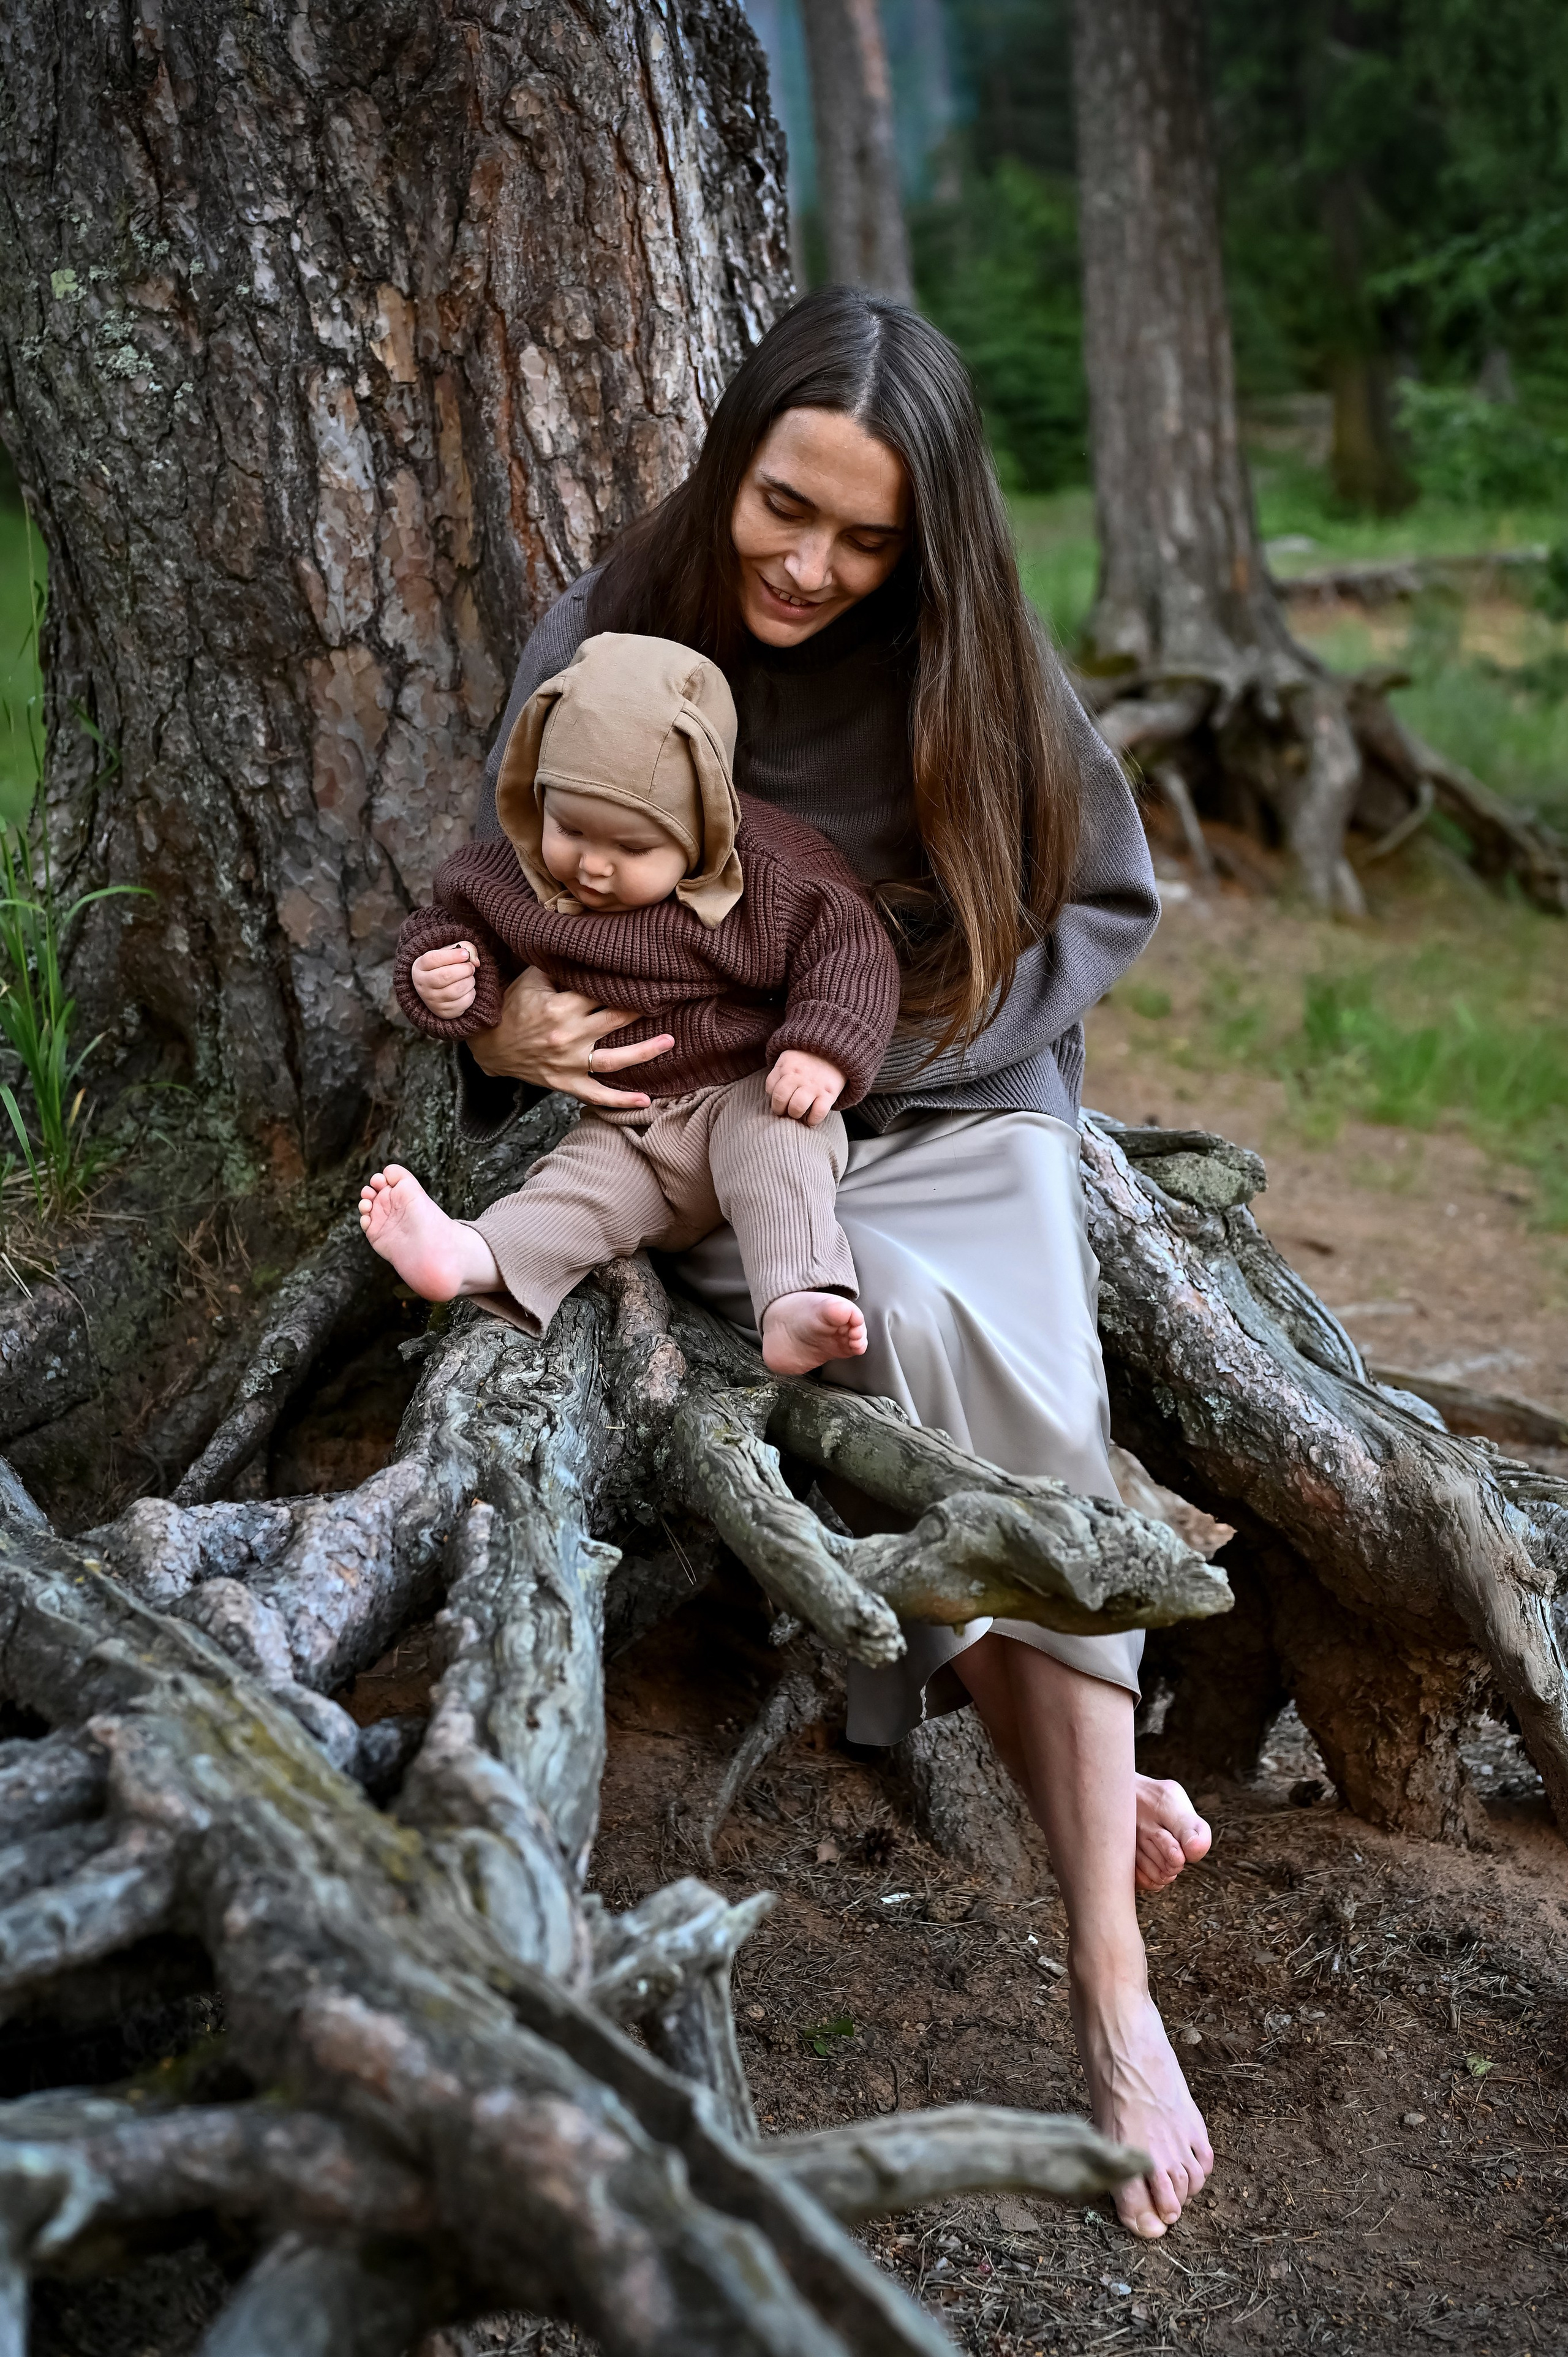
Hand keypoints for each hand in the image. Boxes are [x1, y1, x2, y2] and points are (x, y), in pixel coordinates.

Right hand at [411, 941, 478, 1017]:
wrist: (437, 989)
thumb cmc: (445, 966)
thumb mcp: (450, 953)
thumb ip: (464, 948)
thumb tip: (475, 962)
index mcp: (420, 966)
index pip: (433, 959)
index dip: (452, 955)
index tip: (465, 954)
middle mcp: (423, 985)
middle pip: (446, 976)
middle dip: (464, 969)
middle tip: (471, 967)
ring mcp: (432, 1000)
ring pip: (457, 990)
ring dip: (469, 981)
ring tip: (469, 977)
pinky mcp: (443, 1012)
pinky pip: (464, 1002)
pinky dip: (471, 993)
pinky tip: (467, 989)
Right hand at [467, 966, 674, 1108]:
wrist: (489, 1045)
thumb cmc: (512, 1007)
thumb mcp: (531, 978)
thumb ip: (560, 964)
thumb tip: (586, 943)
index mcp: (560, 1007)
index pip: (600, 991)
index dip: (624, 982)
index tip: (646, 973)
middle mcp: (568, 1036)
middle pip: (616, 1020)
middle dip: (642, 1009)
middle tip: (668, 998)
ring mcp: (569, 1063)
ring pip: (614, 1060)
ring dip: (645, 1051)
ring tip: (669, 1041)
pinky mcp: (566, 1083)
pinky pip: (597, 1095)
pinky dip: (621, 1102)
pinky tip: (646, 1100)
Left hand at [766, 1049, 844, 1126]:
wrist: (837, 1049)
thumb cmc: (809, 1059)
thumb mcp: (790, 1058)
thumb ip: (779, 1072)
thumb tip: (771, 1094)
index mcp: (787, 1066)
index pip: (770, 1087)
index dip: (772, 1097)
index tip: (780, 1099)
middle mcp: (799, 1075)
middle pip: (780, 1098)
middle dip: (780, 1109)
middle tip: (785, 1110)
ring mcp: (814, 1085)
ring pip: (797, 1107)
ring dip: (795, 1114)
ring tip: (798, 1114)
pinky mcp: (829, 1093)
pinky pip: (818, 1113)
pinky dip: (812, 1120)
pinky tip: (811, 1119)